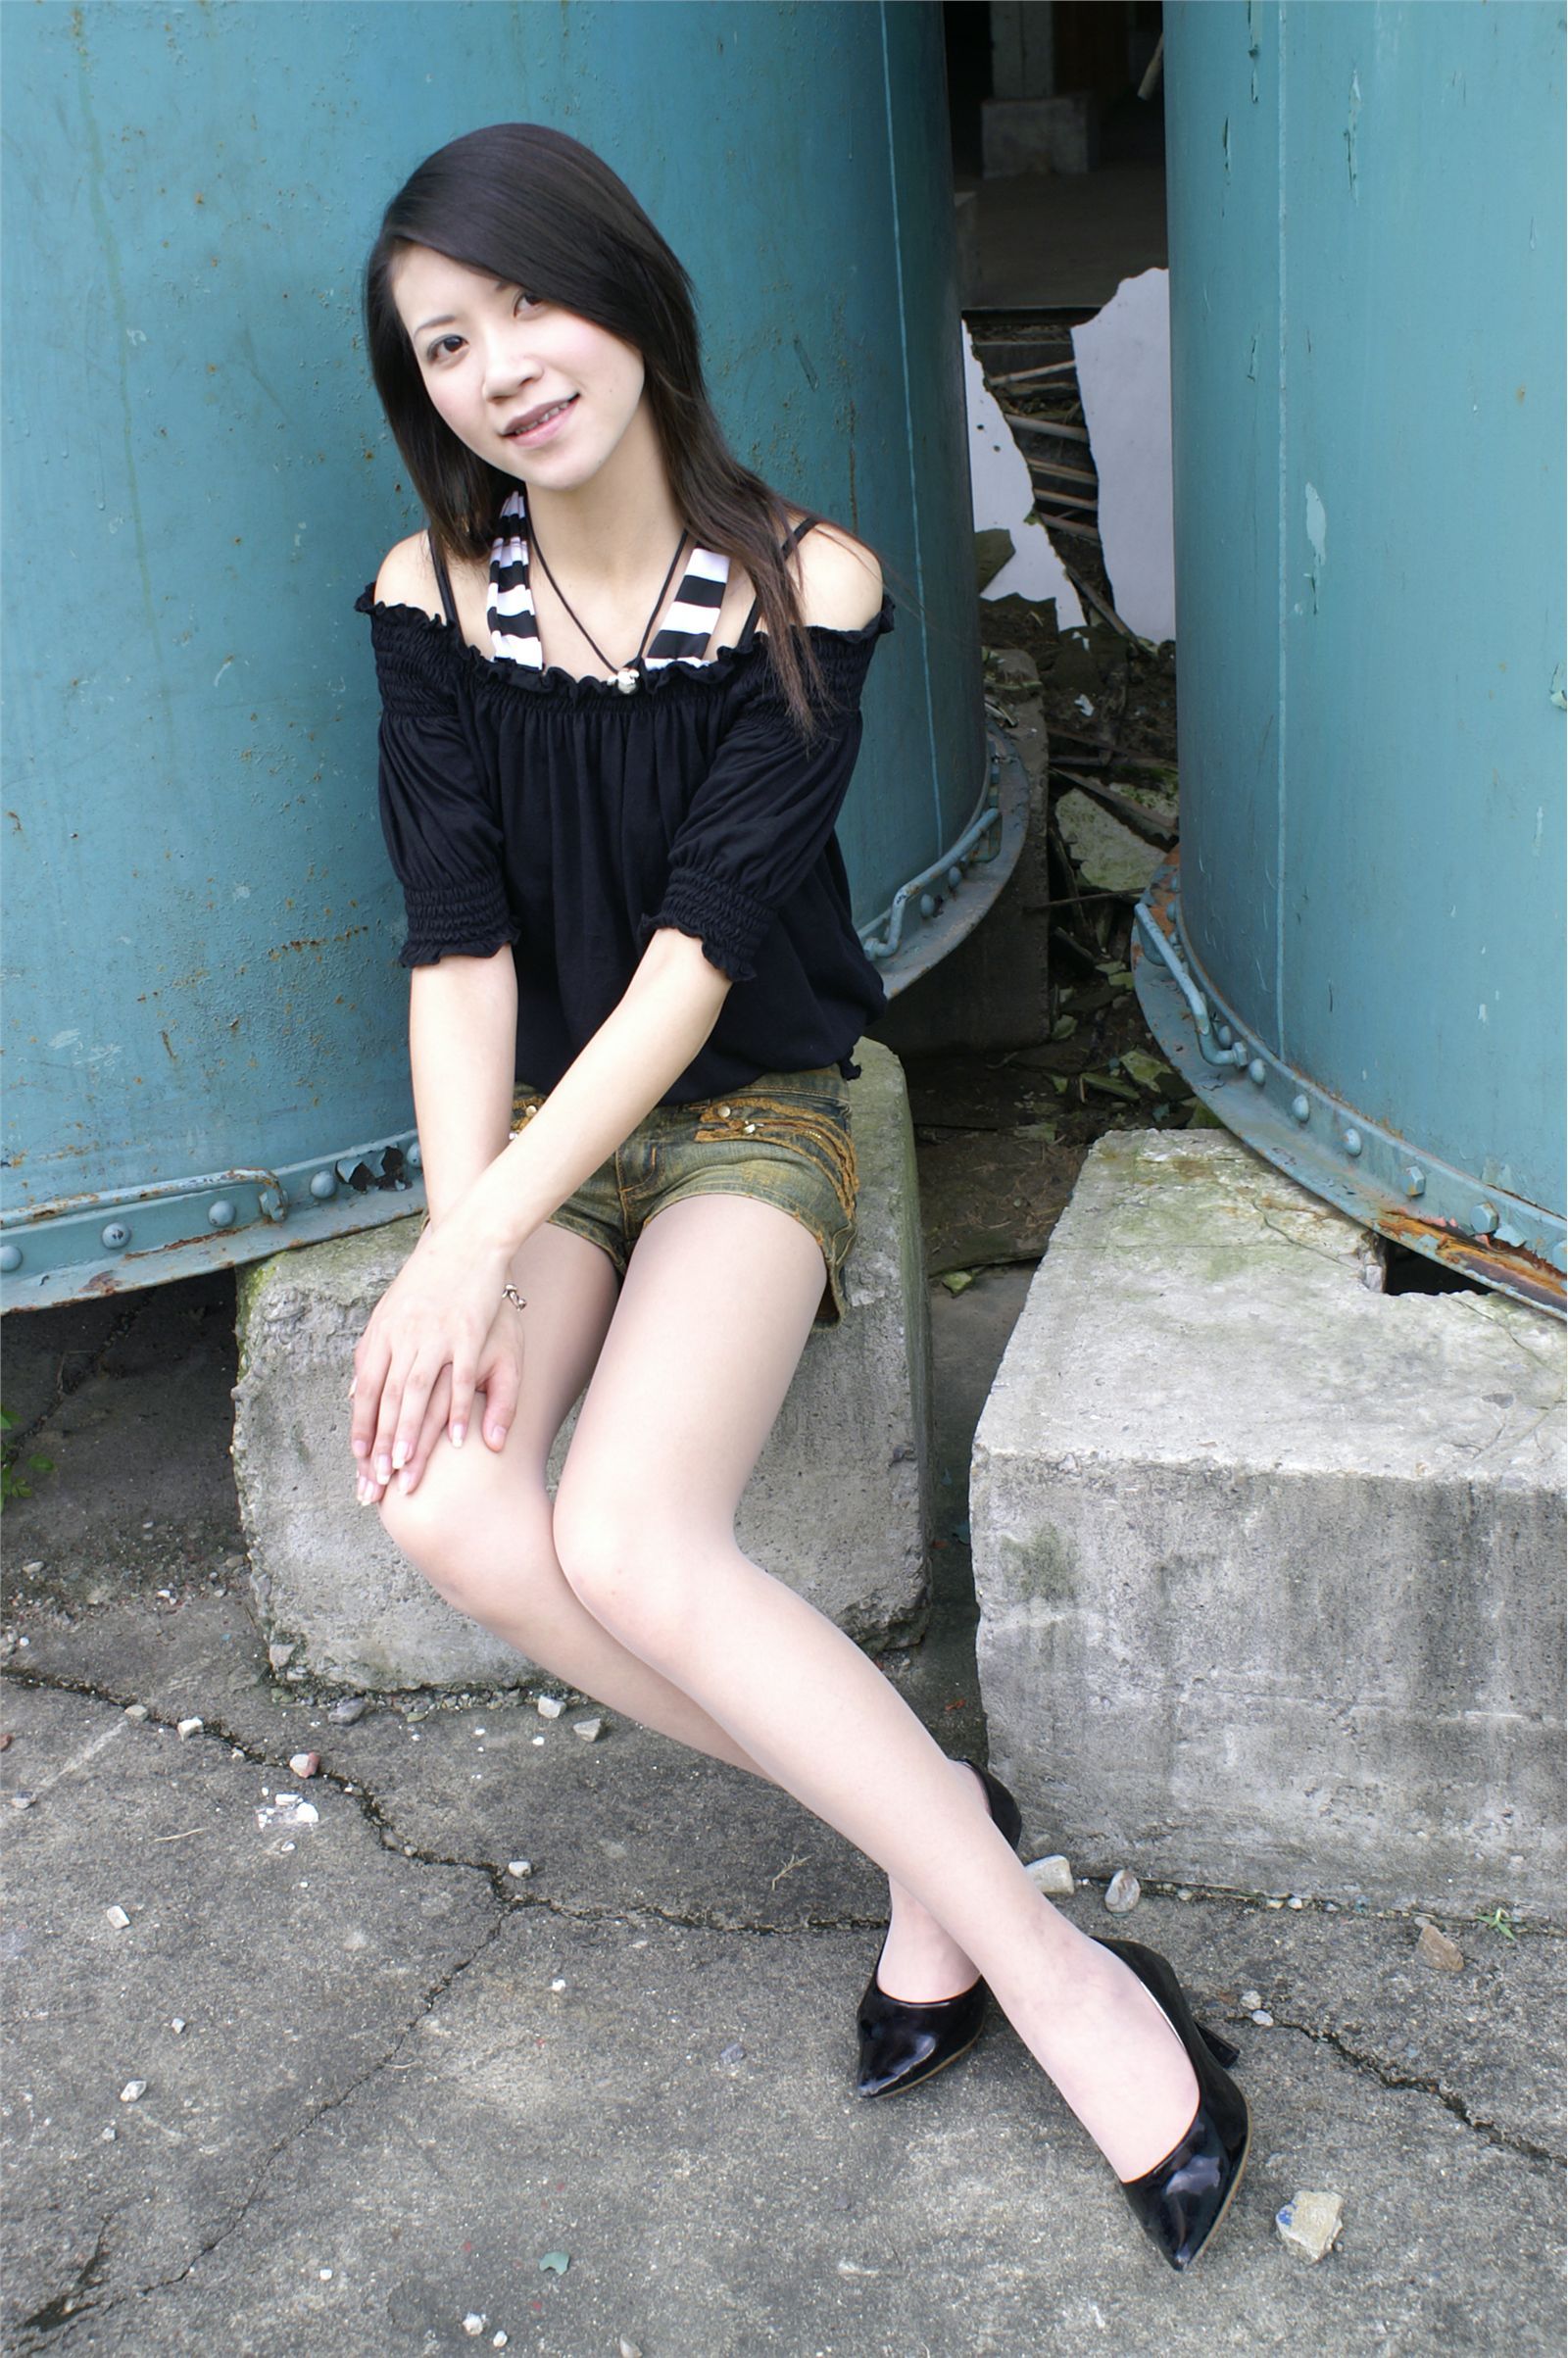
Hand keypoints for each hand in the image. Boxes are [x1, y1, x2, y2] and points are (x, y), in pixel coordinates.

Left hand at [350, 1220, 515, 1486]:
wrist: (466, 1240)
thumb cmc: (431, 1280)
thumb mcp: (390, 1311)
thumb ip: (375, 1352)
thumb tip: (355, 1391)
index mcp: (383, 1333)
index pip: (366, 1388)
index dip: (362, 1427)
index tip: (359, 1462)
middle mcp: (404, 1336)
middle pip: (387, 1398)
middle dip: (380, 1443)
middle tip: (376, 1482)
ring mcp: (436, 1335)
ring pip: (416, 1394)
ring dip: (408, 1434)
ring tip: (405, 1469)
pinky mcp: (469, 1333)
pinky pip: (461, 1381)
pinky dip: (458, 1412)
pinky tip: (456, 1440)